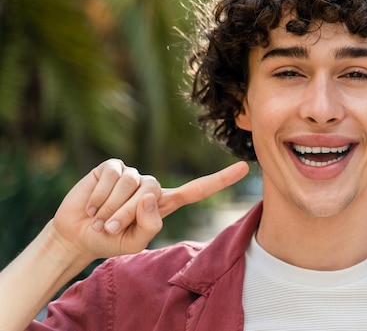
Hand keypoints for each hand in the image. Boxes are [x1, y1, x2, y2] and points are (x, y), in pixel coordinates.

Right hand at [52, 159, 248, 260]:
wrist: (78, 236)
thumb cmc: (110, 241)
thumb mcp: (134, 242)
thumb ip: (149, 224)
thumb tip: (151, 195)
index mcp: (164, 203)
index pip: (197, 190)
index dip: (220, 179)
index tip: (245, 168)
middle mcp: (151, 186)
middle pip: (152, 192)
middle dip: (127, 214)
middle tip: (109, 229)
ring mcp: (133, 174)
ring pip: (132, 184)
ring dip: (111, 207)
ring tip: (100, 218)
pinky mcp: (112, 167)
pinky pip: (113, 175)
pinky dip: (100, 195)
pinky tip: (92, 204)